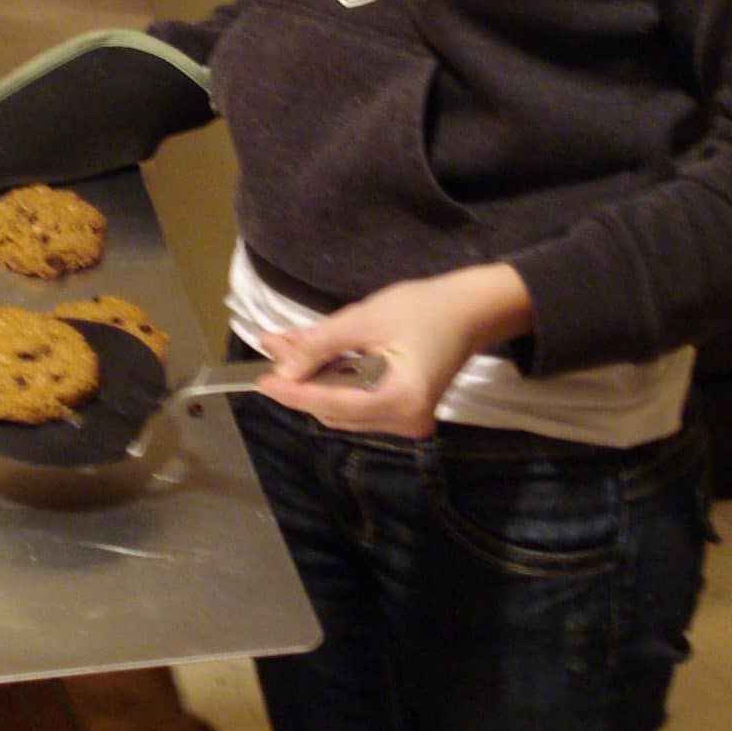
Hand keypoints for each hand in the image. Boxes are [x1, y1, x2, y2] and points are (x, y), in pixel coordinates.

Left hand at [254, 263, 533, 438]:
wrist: (470, 311)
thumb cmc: (423, 307)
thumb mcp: (365, 319)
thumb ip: (320, 345)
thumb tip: (282, 369)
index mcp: (401, 400)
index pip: (334, 404)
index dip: (294, 393)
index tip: (261, 380)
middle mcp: (404, 422)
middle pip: (334, 411)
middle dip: (299, 383)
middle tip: (269, 353)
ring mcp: (405, 422)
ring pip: (341, 409)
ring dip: (311, 380)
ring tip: (282, 348)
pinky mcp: (402, 413)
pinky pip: (356, 402)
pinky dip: (331, 381)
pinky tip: (307, 357)